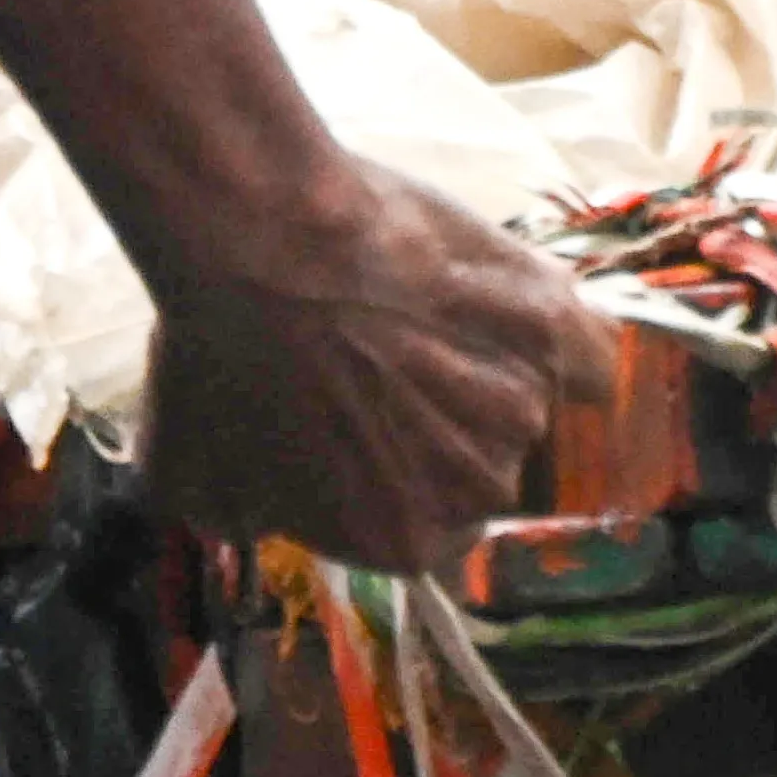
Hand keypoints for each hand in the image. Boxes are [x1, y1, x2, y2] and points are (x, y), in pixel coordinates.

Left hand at [137, 153, 622, 573]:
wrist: (258, 237)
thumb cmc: (216, 357)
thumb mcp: (190, 480)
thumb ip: (251, 520)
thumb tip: (268, 518)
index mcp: (406, 539)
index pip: (427, 527)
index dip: (393, 476)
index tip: (364, 426)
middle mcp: (480, 486)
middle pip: (479, 466)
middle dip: (439, 425)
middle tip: (382, 365)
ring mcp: (523, 402)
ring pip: (521, 399)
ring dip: (485, 369)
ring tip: (416, 314)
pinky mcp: (548, 322)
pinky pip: (586, 353)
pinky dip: (564, 341)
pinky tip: (514, 311)